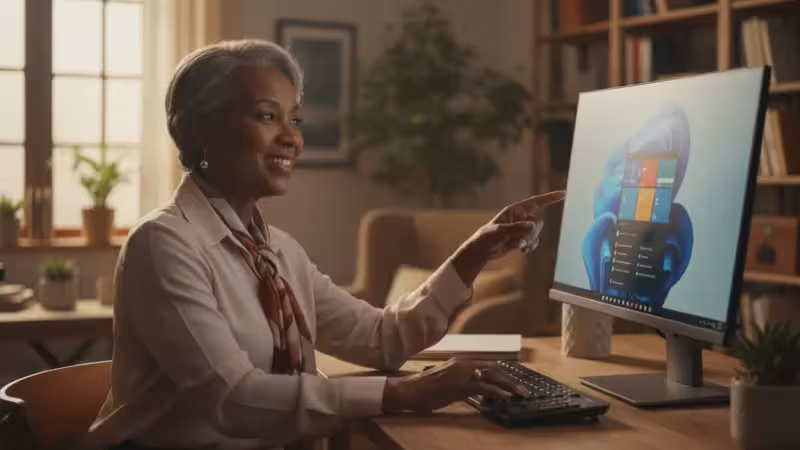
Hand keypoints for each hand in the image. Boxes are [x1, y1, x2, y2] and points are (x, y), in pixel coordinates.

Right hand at [381, 359, 530, 412]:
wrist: (411, 390)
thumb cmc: (427, 387)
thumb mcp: (448, 381)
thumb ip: (464, 382)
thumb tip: (481, 389)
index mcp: (461, 361)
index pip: (488, 363)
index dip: (503, 372)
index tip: (513, 380)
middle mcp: (463, 363)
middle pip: (494, 368)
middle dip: (510, 378)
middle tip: (522, 389)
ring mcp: (462, 374)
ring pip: (492, 376)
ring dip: (508, 385)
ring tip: (519, 393)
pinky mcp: (460, 385)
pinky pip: (484, 387)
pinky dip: (497, 391)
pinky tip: (505, 397)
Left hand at [451, 190, 565, 284]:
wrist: (481, 251)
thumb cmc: (486, 238)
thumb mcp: (498, 232)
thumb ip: (516, 228)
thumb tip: (533, 225)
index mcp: (515, 210)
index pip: (536, 202)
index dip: (550, 198)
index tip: (564, 194)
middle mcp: (520, 217)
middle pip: (538, 222)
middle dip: (533, 233)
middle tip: (522, 241)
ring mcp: (521, 228)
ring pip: (537, 233)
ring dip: (531, 241)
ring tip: (519, 246)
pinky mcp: (521, 238)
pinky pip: (534, 241)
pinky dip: (530, 246)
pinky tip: (522, 251)